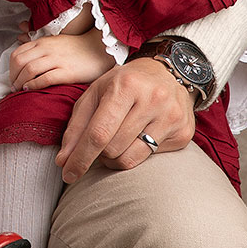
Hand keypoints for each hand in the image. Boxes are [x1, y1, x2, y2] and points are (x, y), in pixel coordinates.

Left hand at [9, 29, 114, 90]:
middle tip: (14, 86)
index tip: (12, 77)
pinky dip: (33, 85)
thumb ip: (38, 47)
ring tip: (20, 90)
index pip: (17, 53)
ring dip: (20, 82)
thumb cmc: (76, 48)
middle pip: (19, 62)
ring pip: (29, 70)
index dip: (10, 68)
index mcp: (42, 42)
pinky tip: (30, 89)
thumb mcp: (54, 42)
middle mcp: (47, 49)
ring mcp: (57, 60)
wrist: (99, 49)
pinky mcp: (67, 72)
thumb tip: (22, 50)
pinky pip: (44, 79)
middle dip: (13, 76)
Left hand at [54, 57, 195, 183]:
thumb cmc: (124, 84)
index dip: (80, 157)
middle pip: (113, 149)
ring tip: (115, 143)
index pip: (99, 133)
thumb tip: (63, 161)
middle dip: (98, 154)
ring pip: (130, 159)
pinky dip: (135, 154)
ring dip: (114, 159)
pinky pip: (150, 159)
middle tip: (100, 142)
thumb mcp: (95, 94)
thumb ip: (76, 127)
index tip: (67, 174)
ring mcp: (171, 117)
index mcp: (126, 86)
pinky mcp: (183, 133)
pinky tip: (138, 137)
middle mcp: (153, 100)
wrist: (167, 73)